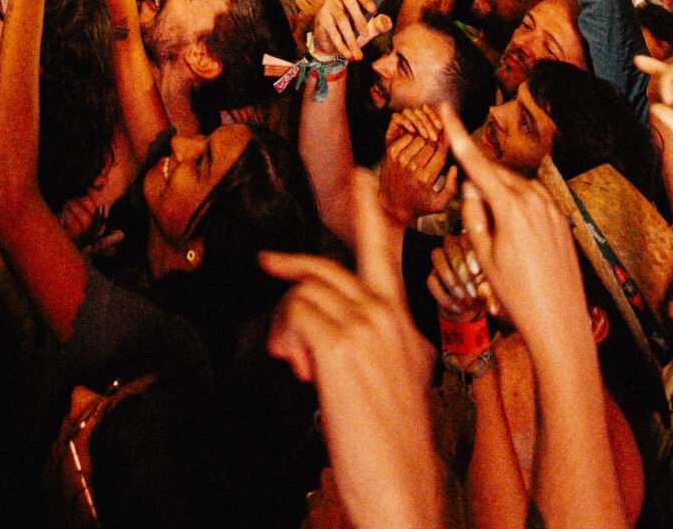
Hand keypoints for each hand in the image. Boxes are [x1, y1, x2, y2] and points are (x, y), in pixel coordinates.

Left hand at [263, 172, 442, 528]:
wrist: (404, 494)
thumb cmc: (396, 456)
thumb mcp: (394, 391)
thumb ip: (369, 353)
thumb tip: (327, 343)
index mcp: (405, 329)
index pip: (385, 256)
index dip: (369, 213)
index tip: (360, 178)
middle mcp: (389, 318)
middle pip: (331, 268)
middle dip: (293, 264)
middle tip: (268, 260)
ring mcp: (367, 328)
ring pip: (306, 292)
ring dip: (287, 324)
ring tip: (293, 361)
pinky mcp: (341, 345)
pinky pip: (296, 313)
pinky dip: (286, 336)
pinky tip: (296, 365)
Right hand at [310, 0, 387, 62]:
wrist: (330, 44)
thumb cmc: (351, 30)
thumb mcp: (367, 28)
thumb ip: (378, 25)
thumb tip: (386, 22)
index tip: (374, 11)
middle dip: (359, 17)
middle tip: (366, 35)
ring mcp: (327, 6)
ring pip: (341, 19)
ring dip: (351, 39)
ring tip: (358, 55)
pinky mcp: (321, 20)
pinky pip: (332, 32)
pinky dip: (341, 45)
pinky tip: (348, 54)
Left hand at [380, 109, 458, 226]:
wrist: (392, 206)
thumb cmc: (418, 205)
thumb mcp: (439, 204)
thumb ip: (451, 188)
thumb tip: (454, 168)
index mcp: (425, 179)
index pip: (440, 154)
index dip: (446, 144)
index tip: (449, 137)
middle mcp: (412, 168)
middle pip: (431, 144)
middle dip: (436, 144)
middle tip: (436, 146)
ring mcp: (400, 159)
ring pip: (419, 138)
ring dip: (424, 141)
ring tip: (426, 148)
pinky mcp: (391, 153)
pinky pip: (407, 137)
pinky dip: (412, 138)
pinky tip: (415, 146)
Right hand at [440, 104, 595, 358]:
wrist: (560, 325)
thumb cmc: (518, 297)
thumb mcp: (484, 257)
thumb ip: (474, 215)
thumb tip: (472, 187)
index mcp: (510, 208)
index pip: (476, 162)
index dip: (457, 133)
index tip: (445, 107)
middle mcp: (534, 201)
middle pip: (496, 176)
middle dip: (481, 186)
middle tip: (480, 229)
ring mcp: (552, 209)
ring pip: (515, 188)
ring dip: (501, 200)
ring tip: (503, 246)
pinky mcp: (562, 220)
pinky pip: (533, 201)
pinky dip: (519, 210)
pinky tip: (520, 244)